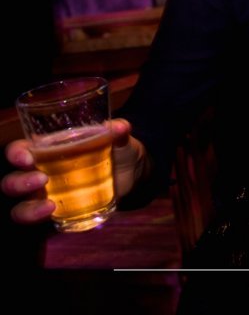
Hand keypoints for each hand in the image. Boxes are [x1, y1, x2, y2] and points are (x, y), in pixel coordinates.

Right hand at [2, 118, 143, 224]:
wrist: (133, 175)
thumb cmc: (117, 150)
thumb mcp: (120, 139)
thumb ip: (118, 130)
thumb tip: (121, 127)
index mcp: (48, 149)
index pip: (19, 150)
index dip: (16, 154)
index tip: (27, 157)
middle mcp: (40, 173)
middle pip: (12, 181)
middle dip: (20, 183)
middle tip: (42, 179)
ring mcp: (46, 196)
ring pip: (20, 206)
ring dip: (28, 209)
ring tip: (50, 206)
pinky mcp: (57, 214)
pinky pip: (40, 222)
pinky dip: (43, 221)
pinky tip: (56, 215)